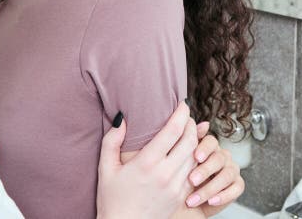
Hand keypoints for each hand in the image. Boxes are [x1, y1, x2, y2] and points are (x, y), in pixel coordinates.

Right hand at [96, 102, 198, 218]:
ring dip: (195, 140)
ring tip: (189, 130)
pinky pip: (195, 171)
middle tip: (186, 115)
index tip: (183, 103)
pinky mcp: (181, 196)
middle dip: (191, 124)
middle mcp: (165, 174)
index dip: (182, 113)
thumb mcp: (106, 169)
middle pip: (189, 140)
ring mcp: (176, 186)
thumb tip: (121, 118)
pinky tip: (189, 151)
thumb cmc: (112, 199)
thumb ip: (112, 141)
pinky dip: (195, 158)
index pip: (173, 131)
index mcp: (147, 163)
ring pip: (196, 155)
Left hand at [186, 123, 244, 216]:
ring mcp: (231, 170)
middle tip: (192, 180)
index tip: (196, 157)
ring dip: (211, 187)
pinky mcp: (237, 185)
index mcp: (209, 148)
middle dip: (205, 170)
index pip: (211, 141)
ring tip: (194, 198)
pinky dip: (224, 195)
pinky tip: (212, 201)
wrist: (184, 205)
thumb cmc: (181, 181)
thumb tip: (202, 124)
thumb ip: (188, 142)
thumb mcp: (180, 162)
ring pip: (228, 173)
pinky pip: (237, 187)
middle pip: (220, 157)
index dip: (205, 148)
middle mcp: (222, 156)